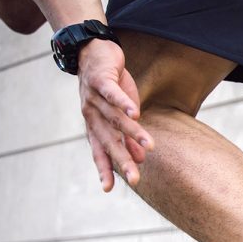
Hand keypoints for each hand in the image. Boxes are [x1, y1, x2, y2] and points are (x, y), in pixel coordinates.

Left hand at [77, 38, 153, 191]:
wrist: (93, 52)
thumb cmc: (109, 88)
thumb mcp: (119, 116)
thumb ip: (127, 137)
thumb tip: (140, 159)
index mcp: (95, 127)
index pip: (99, 152)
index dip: (104, 169)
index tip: (108, 189)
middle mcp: (92, 116)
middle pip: (108, 141)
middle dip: (122, 160)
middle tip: (136, 178)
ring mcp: (94, 98)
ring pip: (115, 119)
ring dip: (133, 134)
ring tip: (151, 147)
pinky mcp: (100, 80)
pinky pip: (112, 94)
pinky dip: (124, 104)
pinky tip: (136, 114)